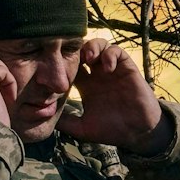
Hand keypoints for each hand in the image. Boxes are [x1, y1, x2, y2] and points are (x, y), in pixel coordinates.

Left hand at [58, 39, 171, 153]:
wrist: (138, 134)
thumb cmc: (112, 131)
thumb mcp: (82, 128)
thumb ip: (65, 122)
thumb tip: (41, 117)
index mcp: (86, 85)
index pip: (70, 65)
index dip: (61, 61)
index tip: (54, 66)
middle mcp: (98, 74)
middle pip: (83, 50)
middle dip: (75, 49)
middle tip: (69, 57)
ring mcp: (112, 70)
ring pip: (100, 45)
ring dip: (92, 47)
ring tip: (88, 59)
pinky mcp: (127, 69)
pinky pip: (117, 51)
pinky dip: (110, 55)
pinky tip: (107, 68)